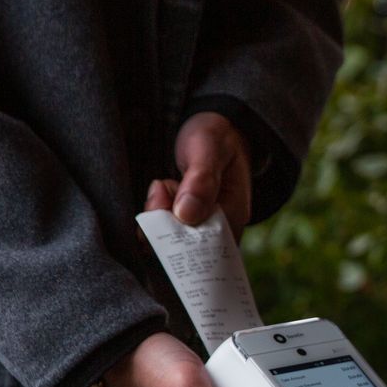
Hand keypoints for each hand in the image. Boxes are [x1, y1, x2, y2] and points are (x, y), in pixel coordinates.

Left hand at [145, 111, 251, 236]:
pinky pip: (163, 239)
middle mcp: (219, 231)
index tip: (163, 190)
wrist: (212, 135)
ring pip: (169, 245)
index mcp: (233, 216)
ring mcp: (203, 232)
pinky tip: (159, 196)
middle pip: (183, 251)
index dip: (173, 228)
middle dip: (160, 222)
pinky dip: (153, 220)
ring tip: (163, 185)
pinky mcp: (187, 230)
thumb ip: (201, 180)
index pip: (200, 245)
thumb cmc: (214, 138)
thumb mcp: (209, 148)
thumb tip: (185, 215)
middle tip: (161, 186)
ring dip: (155, 218)